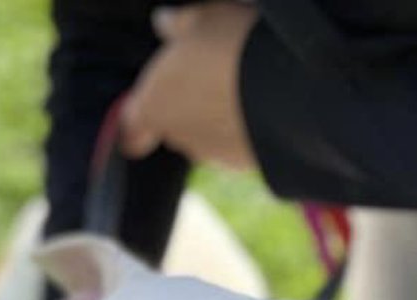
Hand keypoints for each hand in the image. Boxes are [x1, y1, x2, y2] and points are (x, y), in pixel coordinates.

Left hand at [120, 3, 257, 169]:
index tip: (145, 106)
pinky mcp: (240, 164)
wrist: (285, 88)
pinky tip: (255, 107)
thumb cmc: (233, 48)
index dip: (136, 116)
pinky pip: (231, 146)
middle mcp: (176, 137)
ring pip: (202, 138)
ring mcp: (209, 154)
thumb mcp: (203, 19)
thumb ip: (177, 24)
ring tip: (236, 87)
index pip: (130, 126)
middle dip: (182, 108)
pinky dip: (237, 131)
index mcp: (153, 104)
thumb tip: (163, 22)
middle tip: (206, 76)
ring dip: (212, 120)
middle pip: (170, 127)